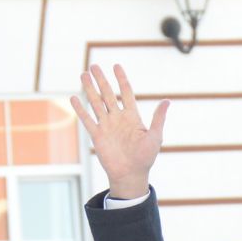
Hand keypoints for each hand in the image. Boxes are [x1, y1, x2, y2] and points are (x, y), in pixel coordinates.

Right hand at [73, 64, 169, 199]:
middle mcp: (118, 117)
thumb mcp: (155, 136)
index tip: (116, 66)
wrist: (131, 174)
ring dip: (89, 89)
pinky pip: (87, 119)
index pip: (125, 92)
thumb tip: (167, 100)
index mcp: (132, 116)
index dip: (121, 79)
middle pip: (107, 94)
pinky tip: (74, 97)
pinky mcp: (97, 135)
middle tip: (94, 66)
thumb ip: (159, 118)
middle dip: (101, 80)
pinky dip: (80, 109)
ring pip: (96, 102)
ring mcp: (106, 125)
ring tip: (83, 74)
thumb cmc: (146, 157)